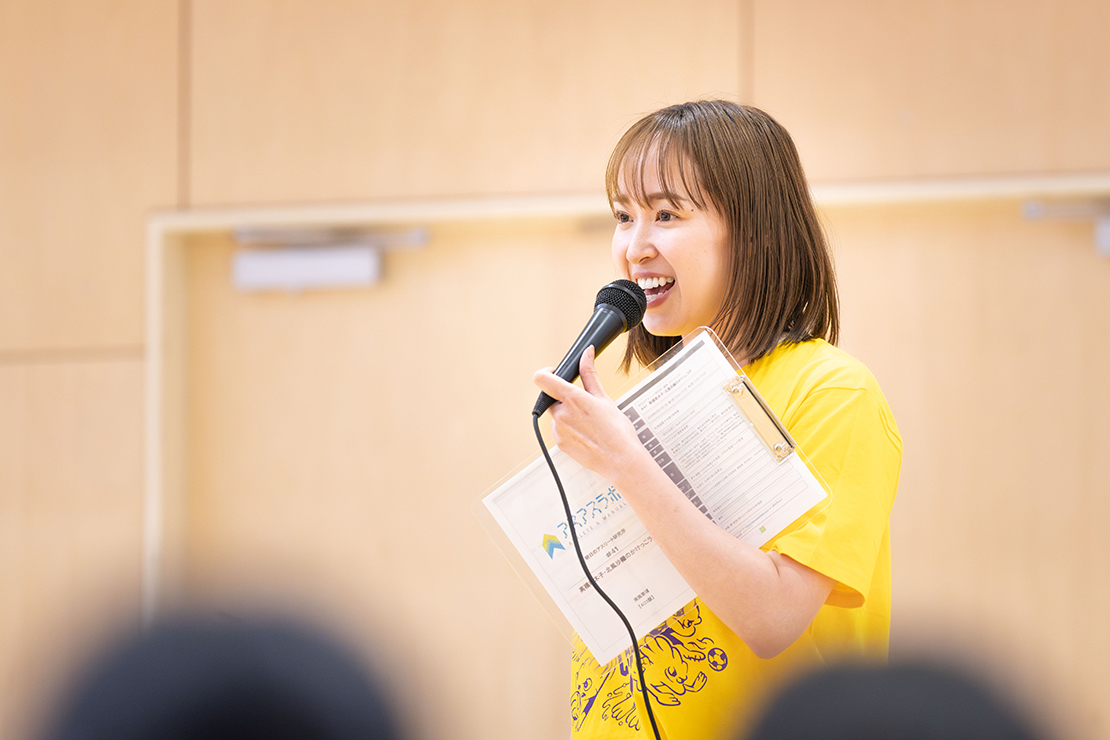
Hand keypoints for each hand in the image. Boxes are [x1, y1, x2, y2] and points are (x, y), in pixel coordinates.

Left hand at [532, 346, 645, 482]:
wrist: (620, 460)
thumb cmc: (617, 431)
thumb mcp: (604, 397)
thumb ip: (590, 374)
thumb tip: (586, 354)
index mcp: (573, 399)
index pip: (542, 379)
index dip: (546, 373)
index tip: (554, 373)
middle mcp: (561, 414)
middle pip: (552, 398)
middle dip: (565, 398)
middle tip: (584, 405)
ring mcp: (558, 430)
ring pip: (557, 415)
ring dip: (568, 415)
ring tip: (589, 424)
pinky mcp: (559, 443)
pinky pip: (559, 430)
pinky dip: (569, 429)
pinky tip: (586, 434)